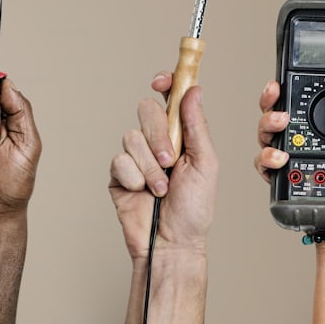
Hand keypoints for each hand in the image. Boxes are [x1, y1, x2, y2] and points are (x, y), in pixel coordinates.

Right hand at [108, 73, 217, 257]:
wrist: (171, 242)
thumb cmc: (194, 210)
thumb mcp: (206, 164)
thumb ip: (197, 126)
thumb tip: (193, 91)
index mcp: (181, 136)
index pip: (170, 99)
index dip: (166, 84)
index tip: (162, 81)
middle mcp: (157, 142)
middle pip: (147, 111)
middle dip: (158, 135)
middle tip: (169, 161)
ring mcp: (136, 158)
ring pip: (131, 137)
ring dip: (149, 165)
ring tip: (160, 188)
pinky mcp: (118, 174)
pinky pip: (118, 160)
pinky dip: (134, 177)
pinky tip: (142, 192)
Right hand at [254, 80, 324, 195]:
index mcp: (322, 128)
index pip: (300, 102)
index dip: (287, 89)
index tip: (283, 82)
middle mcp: (300, 140)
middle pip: (274, 115)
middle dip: (270, 106)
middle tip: (282, 109)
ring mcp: (288, 158)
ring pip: (265, 136)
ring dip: (267, 129)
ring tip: (281, 127)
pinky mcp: (281, 178)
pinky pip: (263, 165)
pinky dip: (266, 159)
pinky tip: (279, 157)